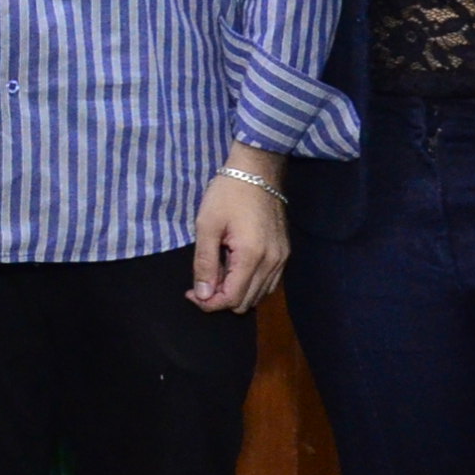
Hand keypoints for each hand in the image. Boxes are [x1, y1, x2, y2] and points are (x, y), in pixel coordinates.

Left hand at [186, 150, 287, 311]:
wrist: (257, 170)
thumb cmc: (228, 193)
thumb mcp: (207, 226)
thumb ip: (204, 263)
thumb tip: (203, 295)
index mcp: (252, 256)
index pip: (231, 299)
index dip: (208, 303)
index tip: (191, 292)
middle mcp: (272, 262)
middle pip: (246, 302)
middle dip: (220, 300)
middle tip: (201, 283)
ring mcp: (281, 258)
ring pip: (258, 295)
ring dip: (235, 293)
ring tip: (216, 275)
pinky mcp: (284, 253)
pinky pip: (268, 283)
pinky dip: (250, 285)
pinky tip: (234, 270)